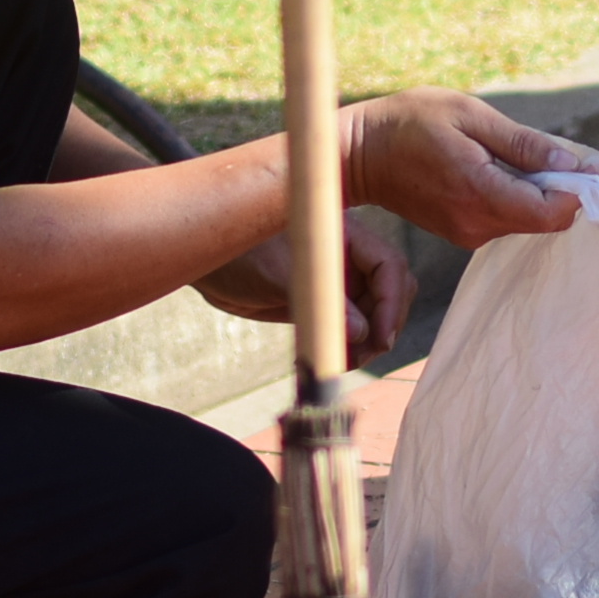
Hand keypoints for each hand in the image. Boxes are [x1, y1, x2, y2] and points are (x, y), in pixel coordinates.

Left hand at [196, 211, 418, 359]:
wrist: (207, 263)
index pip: (389, 266)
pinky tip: (327, 360)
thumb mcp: (278, 275)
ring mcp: (338, 283)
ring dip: (367, 343)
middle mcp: (349, 258)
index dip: (391, 303)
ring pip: (374, 315)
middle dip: (383, 326)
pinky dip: (347, 348)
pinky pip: (349, 329)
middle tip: (358, 357)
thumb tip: (362, 333)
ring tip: (339, 363)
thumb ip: (321, 302)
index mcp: (345, 235)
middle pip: (392, 292)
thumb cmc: (238, 253)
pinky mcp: (324, 305)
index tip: (380, 339)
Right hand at [343, 90, 592, 247]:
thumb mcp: (469, 115)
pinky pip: (503, 219)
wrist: (358, 155)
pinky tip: (490, 167)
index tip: (582, 164)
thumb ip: (522, 143)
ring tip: (507, 153)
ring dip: (533, 191)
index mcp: (481, 192)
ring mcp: (467, 234)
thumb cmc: (410, 122)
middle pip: (544, 219)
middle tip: (547, 150)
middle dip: (558, 188)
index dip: (577, 191)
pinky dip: (512, 197)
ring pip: (525, 220)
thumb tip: (570, 162)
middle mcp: (477, 224)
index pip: (552, 214)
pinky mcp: (461, 233)